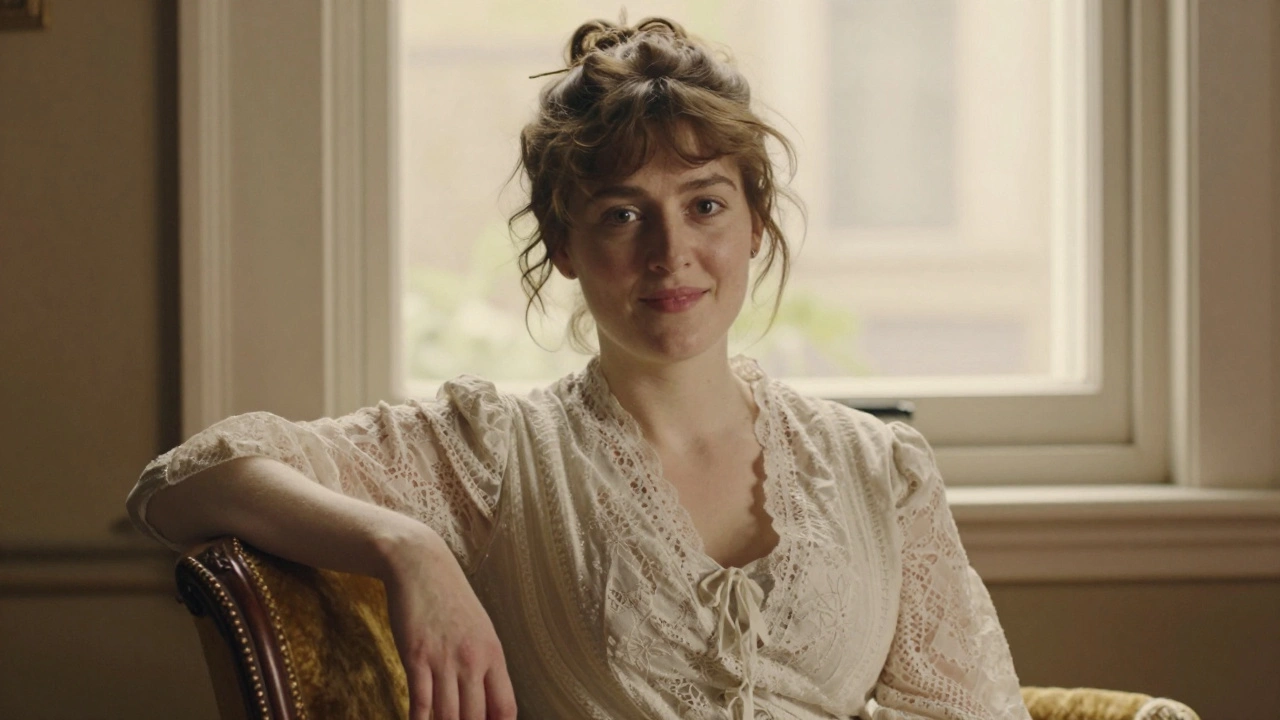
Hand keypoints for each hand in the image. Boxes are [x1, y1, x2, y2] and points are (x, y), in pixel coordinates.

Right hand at [381, 530, 516, 719]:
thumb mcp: (479, 629)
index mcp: (493, 654)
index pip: (505, 707)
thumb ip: (484, 663)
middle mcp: (473, 660)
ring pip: (448, 716)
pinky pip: (420, 702)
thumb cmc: (450, 598)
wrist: (421, 566)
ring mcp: (444, 659)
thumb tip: (485, 698)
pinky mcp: (416, 656)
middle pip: (475, 718)